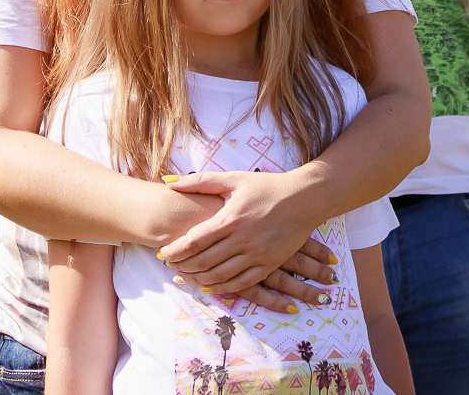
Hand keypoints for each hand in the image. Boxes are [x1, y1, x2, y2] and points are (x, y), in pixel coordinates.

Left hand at [156, 169, 337, 306]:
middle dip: (181, 267)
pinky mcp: (268, 265)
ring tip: (185, 276)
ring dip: (197, 280)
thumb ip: (200, 181)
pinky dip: (221, 288)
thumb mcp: (234, 179)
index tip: (163, 252)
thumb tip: (168, 181)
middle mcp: (242, 240)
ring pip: (219, 277)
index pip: (193, 242)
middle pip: (202, 262)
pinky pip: (240, 284)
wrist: (306, 198)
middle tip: (170, 266)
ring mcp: (257, 255)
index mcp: (231, 218)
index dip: (174, 251)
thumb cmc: (267, 186)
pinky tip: (209, 286)